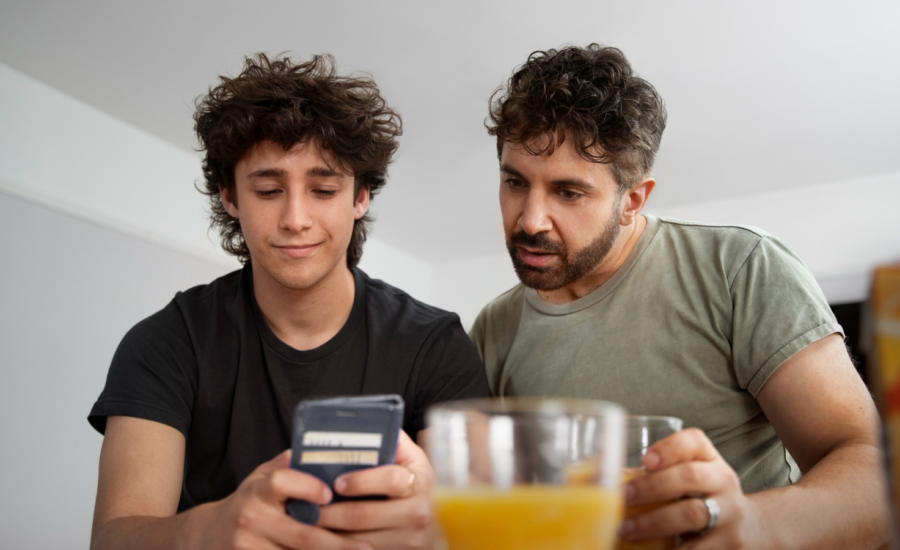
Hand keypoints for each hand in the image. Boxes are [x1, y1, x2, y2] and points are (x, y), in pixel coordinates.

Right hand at [198, 450, 372, 549]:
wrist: (207, 536)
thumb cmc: (247, 503)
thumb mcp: (259, 478)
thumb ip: (286, 466)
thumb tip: (316, 448)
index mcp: (258, 491)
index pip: (281, 482)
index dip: (307, 487)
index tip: (330, 494)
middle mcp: (251, 519)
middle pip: (301, 534)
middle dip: (337, 543)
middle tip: (366, 546)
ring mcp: (248, 547)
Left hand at [318, 430, 435, 549]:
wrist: (443, 523)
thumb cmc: (419, 485)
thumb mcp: (415, 460)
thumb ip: (395, 441)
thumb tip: (370, 422)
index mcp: (420, 482)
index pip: (389, 479)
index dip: (360, 481)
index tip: (337, 482)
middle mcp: (419, 513)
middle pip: (364, 515)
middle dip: (330, 512)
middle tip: (308, 507)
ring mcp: (411, 540)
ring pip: (358, 541)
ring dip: (330, 534)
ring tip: (310, 524)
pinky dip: (342, 549)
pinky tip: (328, 541)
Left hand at [619, 428, 767, 548]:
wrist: (753, 528)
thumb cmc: (701, 498)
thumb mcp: (688, 479)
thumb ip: (655, 474)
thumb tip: (595, 476)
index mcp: (709, 459)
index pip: (695, 441)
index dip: (669, 448)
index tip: (644, 460)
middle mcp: (723, 481)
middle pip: (689, 477)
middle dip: (651, 487)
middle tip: (622, 497)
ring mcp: (730, 514)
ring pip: (692, 515)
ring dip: (653, 523)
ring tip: (626, 530)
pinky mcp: (730, 545)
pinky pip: (698, 549)